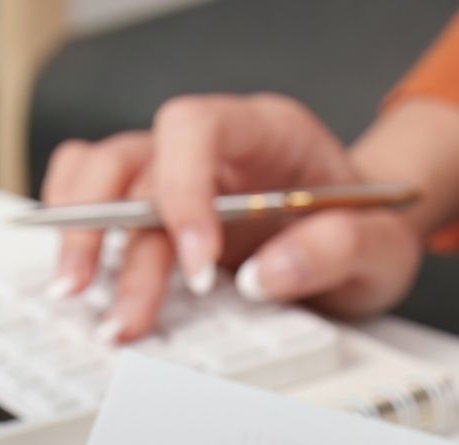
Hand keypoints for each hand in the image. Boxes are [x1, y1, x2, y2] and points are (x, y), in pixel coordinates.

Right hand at [39, 93, 427, 340]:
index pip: (197, 127)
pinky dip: (83, 235)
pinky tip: (85, 280)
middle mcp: (215, 147)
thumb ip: (337, 250)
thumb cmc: (369, 229)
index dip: (183, 191)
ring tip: (77, 296)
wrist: (367, 240)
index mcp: (267, 131)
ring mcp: (183, 177)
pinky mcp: (164, 213)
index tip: (196, 267)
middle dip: (109, 230)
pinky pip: (100, 198)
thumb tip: (268, 274)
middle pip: (135, 160)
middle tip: (108, 304)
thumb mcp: (381, 247)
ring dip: (83, 235)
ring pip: (104, 178)